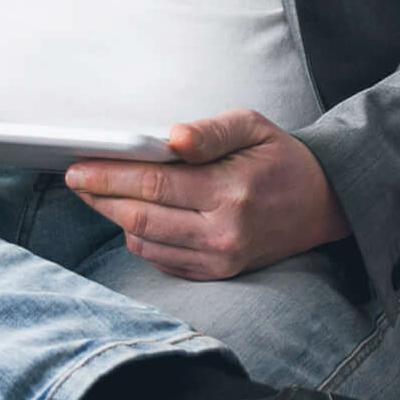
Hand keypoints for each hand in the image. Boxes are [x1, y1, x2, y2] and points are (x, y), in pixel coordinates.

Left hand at [65, 111, 348, 281]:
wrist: (322, 204)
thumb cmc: (281, 160)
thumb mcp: (253, 127)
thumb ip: (211, 131)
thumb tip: (173, 139)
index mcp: (232, 192)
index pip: (153, 185)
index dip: (109, 176)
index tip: (79, 168)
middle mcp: (224, 232)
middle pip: (139, 218)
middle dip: (100, 198)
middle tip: (77, 180)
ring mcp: (219, 258)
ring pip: (144, 242)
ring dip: (116, 218)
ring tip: (104, 195)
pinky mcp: (217, 273)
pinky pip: (160, 259)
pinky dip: (140, 238)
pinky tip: (138, 217)